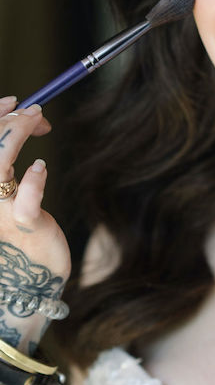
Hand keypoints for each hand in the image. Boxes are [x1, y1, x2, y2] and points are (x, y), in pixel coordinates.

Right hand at [0, 95, 70, 352]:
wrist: (28, 283)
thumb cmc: (19, 235)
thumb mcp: (7, 193)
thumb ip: (7, 159)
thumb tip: (25, 116)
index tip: (14, 101)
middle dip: (4, 120)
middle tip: (32, 109)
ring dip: (16, 136)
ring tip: (38, 122)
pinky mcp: (24, 227)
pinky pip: (26, 201)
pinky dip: (34, 180)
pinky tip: (41, 168)